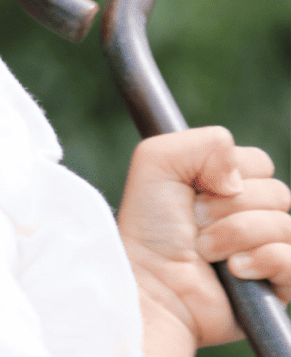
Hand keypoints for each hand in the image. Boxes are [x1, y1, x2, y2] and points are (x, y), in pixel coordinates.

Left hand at [118, 126, 290, 349]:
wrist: (151, 285)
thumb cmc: (149, 228)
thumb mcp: (157, 162)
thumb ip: (204, 142)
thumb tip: (241, 176)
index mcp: (226, 187)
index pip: (260, 163)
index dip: (228, 172)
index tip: (195, 190)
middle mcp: (249, 217)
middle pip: (277, 192)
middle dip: (228, 207)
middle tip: (195, 224)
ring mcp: (266, 251)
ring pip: (285, 224)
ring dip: (236, 235)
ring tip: (205, 251)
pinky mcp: (277, 285)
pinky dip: (259, 261)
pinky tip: (233, 271)